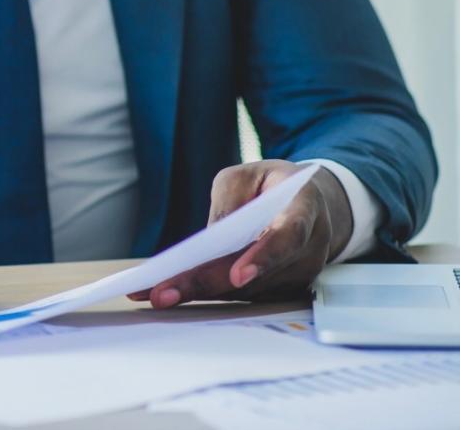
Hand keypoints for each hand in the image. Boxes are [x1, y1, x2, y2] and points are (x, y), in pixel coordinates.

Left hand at [128, 160, 353, 307]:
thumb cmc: (272, 185)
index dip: (264, 257)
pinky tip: (176, 292)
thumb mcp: (247, 176)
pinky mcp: (283, 290)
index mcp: (304, 209)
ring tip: (157, 293)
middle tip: (163, 293)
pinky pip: (245, 295)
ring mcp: (299, 274)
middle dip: (207, 284)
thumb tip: (210, 237)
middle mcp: (308, 248)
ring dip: (201, 293)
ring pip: (247, 291)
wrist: (312, 204)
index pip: (288, 237)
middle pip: (256, 274)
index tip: (238, 275)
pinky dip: (209, 294)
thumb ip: (229, 199)